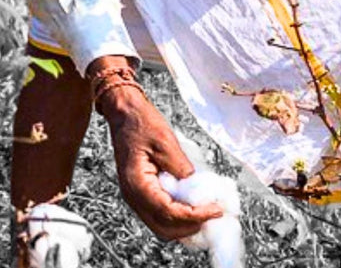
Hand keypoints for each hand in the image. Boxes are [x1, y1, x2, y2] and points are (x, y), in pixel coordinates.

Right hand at [90, 59, 222, 240]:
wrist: (124, 113)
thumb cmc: (141, 123)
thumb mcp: (164, 140)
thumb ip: (180, 166)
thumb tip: (198, 189)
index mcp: (136, 184)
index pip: (168, 212)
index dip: (194, 216)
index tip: (216, 210)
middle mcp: (133, 195)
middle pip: (163, 228)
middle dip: (190, 227)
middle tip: (213, 215)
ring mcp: (136, 196)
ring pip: (161, 225)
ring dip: (184, 226)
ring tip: (206, 214)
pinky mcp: (142, 193)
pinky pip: (160, 214)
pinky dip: (177, 217)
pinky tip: (193, 207)